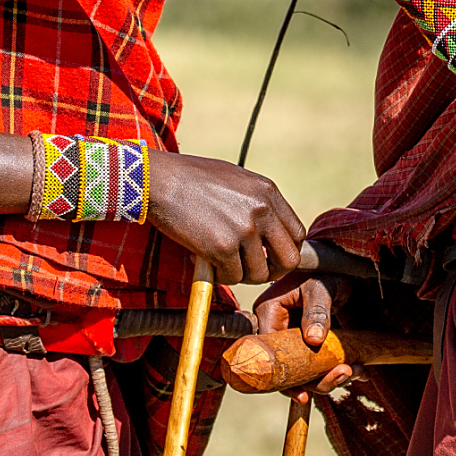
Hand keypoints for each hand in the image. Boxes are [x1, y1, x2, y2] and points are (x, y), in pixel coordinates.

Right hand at [146, 153, 305, 284]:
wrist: (158, 180)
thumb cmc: (191, 178)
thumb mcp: (236, 180)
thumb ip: (257, 203)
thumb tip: (270, 233)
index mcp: (268, 192)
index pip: (297, 234)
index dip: (285, 251)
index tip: (270, 257)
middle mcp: (262, 210)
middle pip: (289, 259)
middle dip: (273, 271)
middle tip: (254, 271)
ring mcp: (244, 229)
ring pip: (260, 273)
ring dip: (242, 274)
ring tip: (224, 263)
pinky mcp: (222, 247)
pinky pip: (233, 277)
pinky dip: (221, 276)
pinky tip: (208, 262)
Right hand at [255, 273, 354, 393]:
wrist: (340, 264)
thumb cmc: (324, 270)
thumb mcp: (320, 288)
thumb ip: (317, 312)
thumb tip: (313, 339)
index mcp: (268, 313)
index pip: (268, 353)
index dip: (283, 378)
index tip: (303, 393)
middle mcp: (277, 328)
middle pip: (288, 368)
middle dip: (316, 379)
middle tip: (344, 374)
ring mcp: (293, 337)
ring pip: (305, 370)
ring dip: (331, 376)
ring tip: (356, 370)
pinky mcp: (309, 342)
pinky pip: (319, 363)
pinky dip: (338, 368)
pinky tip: (358, 369)